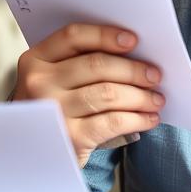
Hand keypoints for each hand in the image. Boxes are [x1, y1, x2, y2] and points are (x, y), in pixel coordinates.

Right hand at [13, 23, 164, 164]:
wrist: (34, 156)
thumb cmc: (54, 111)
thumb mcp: (54, 82)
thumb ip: (79, 64)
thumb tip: (134, 54)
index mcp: (35, 60)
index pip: (73, 36)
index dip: (105, 35)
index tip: (133, 40)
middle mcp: (39, 83)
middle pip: (97, 65)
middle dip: (133, 70)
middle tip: (155, 76)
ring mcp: (53, 111)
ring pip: (109, 93)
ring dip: (141, 96)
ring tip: (157, 99)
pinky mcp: (70, 137)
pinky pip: (114, 121)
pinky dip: (138, 119)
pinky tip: (149, 119)